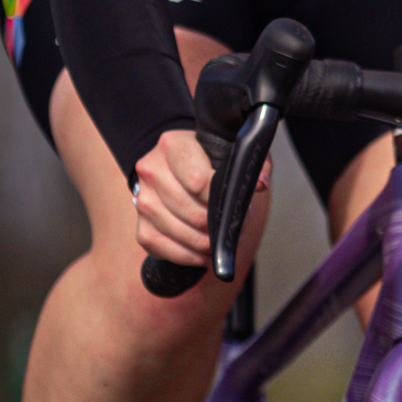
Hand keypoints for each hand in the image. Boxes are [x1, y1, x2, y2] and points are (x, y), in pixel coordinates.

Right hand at [131, 123, 266, 264]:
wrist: (175, 165)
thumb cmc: (208, 158)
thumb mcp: (232, 150)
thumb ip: (252, 161)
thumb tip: (260, 183)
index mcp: (172, 145)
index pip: (198, 181)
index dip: (220, 200)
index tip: (234, 206)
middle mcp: (151, 169)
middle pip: (188, 210)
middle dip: (214, 226)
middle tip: (233, 229)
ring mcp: (143, 198)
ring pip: (174, 231)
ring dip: (202, 244)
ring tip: (220, 244)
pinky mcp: (141, 224)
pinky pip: (161, 247)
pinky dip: (185, 256)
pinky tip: (202, 255)